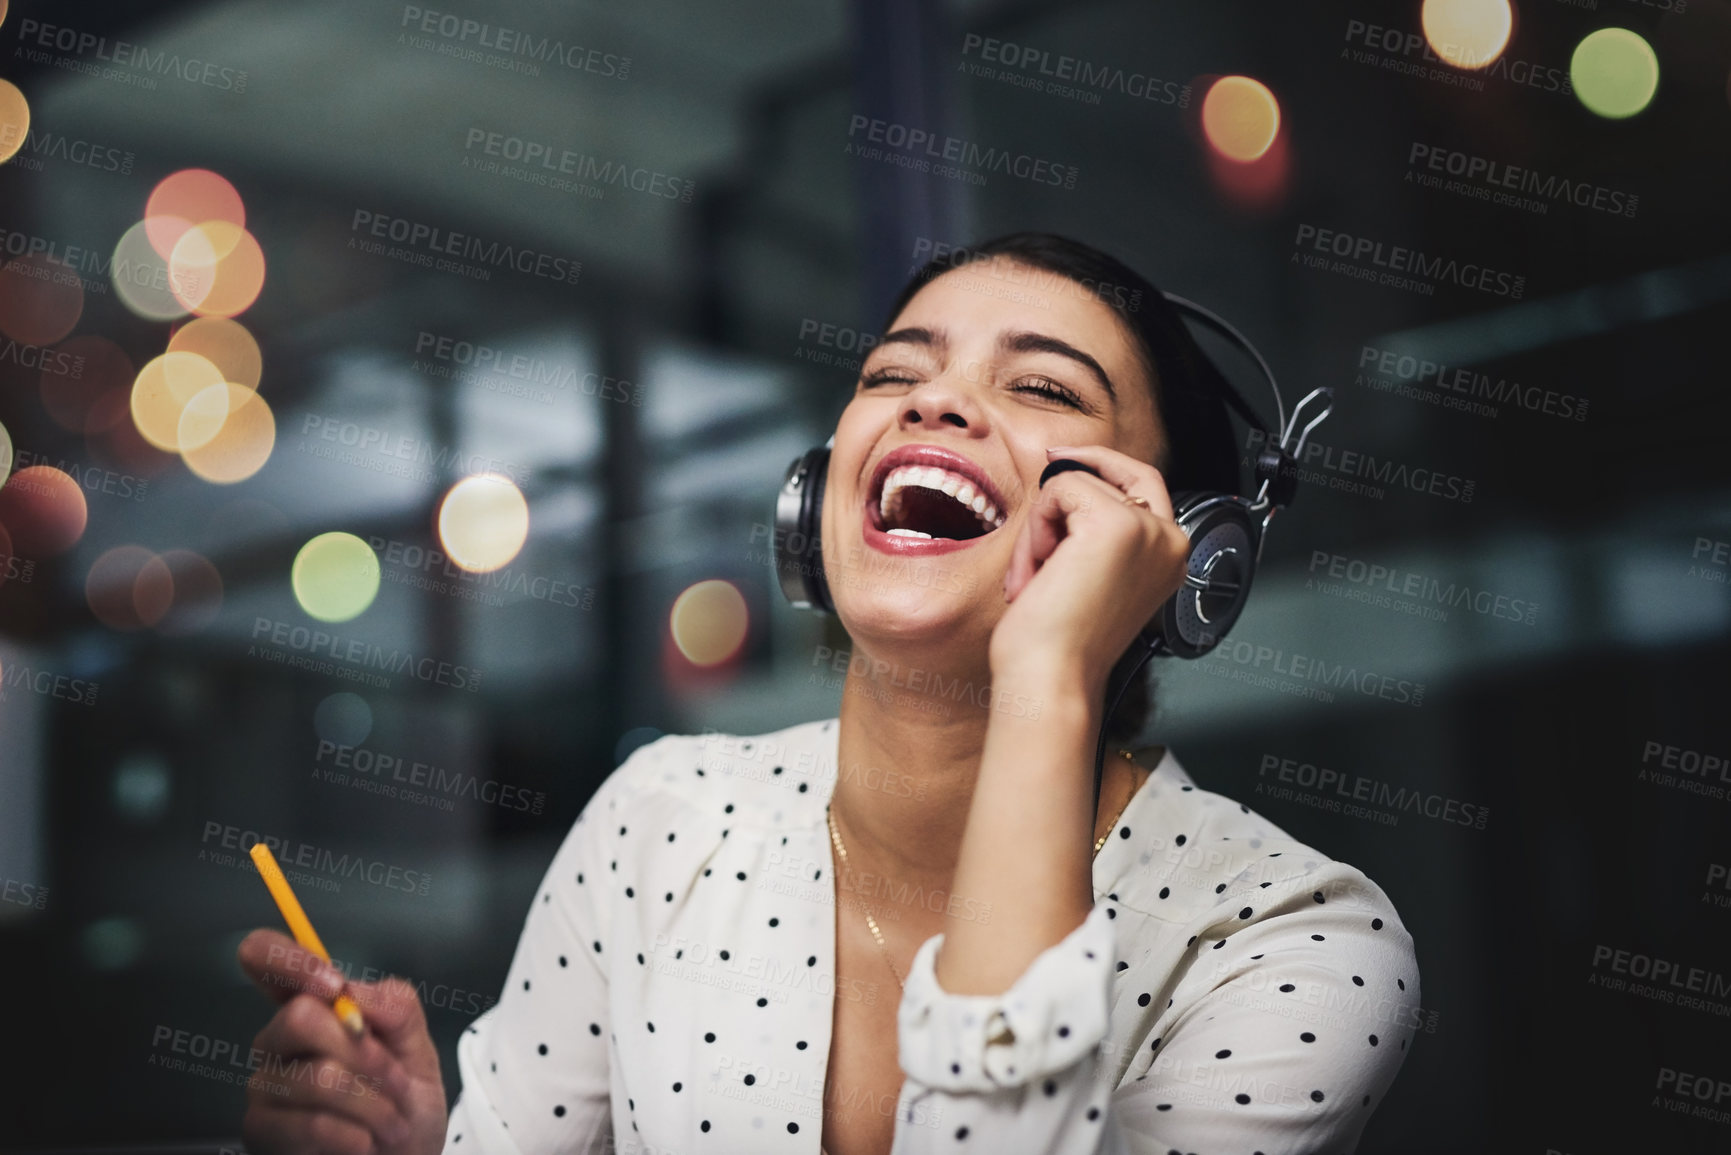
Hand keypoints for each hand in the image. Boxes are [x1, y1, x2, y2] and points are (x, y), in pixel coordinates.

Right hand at [237, 929, 448, 1154]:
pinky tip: (366, 1144)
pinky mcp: (261, 1131)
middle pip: (298, 1018)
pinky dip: (357, 1135)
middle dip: (365, 1053)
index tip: (335, 988)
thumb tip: (354, 993)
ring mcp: (265, 1086)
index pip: (264, 956)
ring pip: (316, 1076)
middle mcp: (278, 1041)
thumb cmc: (405, 1105)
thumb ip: (396, 1008)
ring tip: (394, 1123)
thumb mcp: (418, 1048)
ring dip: (374, 1103)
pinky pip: (312, 1123)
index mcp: (313, 1007)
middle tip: (397, 1081)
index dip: (289, 960)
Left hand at [991, 444, 1190, 693]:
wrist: (1051, 677)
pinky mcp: (1115, 524)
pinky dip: (1036, 529)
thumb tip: (1066, 478)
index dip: (1099, 465)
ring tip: (1038, 580)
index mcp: (1170, 555)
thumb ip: (1098, 531)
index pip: (1143, 480)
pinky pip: (1059, 490)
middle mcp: (1169, 539)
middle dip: (1060, 506)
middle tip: (1037, 546)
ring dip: (1041, 530)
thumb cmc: (1060, 642)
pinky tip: (1039, 573)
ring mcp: (1147, 529)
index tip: (1059, 460)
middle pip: (1108, 476)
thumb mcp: (1092, 573)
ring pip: (1075, 485)